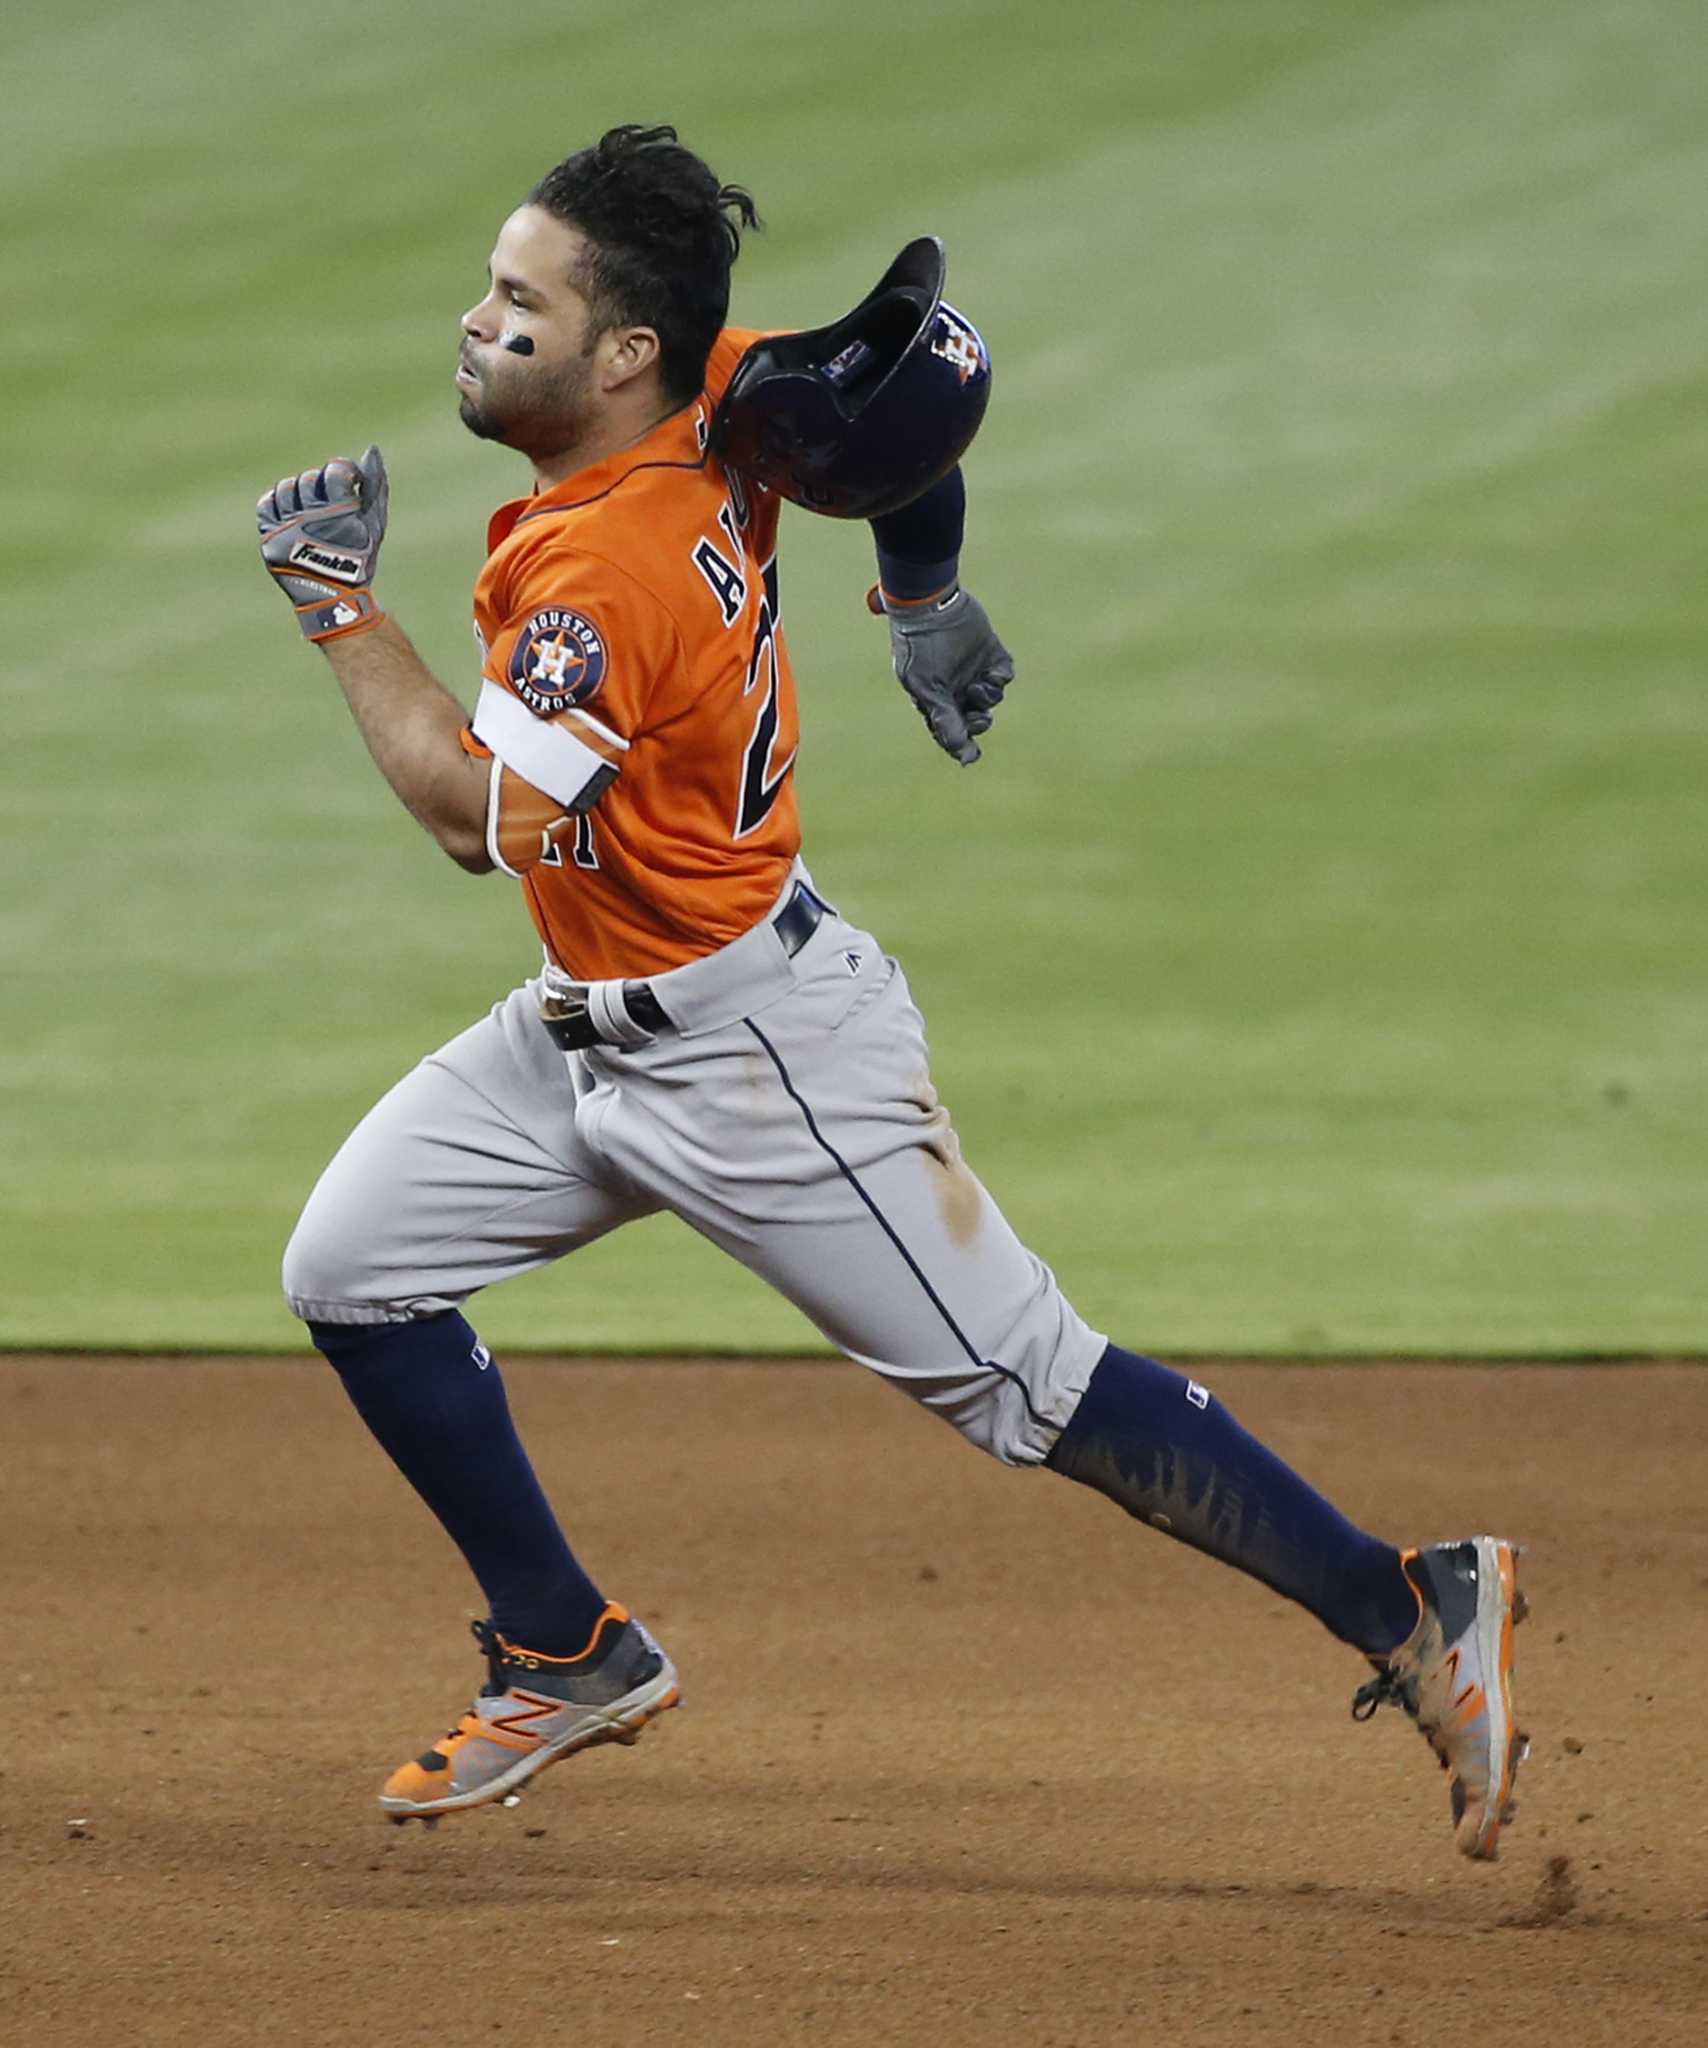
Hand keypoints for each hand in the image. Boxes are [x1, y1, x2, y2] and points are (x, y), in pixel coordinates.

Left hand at [257, 445, 388, 642]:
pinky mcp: (270, 538)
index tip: (350, 480)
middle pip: (310, 479)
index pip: (335, 471)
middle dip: (323, 486)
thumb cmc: (359, 559)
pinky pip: (266, 504)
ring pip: (287, 488)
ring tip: (311, 507)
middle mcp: (310, 517)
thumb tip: (371, 449)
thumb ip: (375, 486)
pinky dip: (277, 501)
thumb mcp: (375, 524)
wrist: (334, 599)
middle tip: (332, 502)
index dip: (344, 470)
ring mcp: (287, 527)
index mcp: (338, 512)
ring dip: (300, 491)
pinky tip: (290, 509)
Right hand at [869, 583, 1012, 764]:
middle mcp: (956, 687)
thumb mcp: (929, 689)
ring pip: (991, 698)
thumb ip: (946, 721)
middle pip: (974, 718)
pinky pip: (1005, 675)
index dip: (961, 744)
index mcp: (935, 699)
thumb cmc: (922, 649)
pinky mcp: (991, 653)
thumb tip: (965, 759)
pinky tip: (991, 674)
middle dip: (978, 724)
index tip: (972, 755)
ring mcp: (973, 670)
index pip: (950, 731)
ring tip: (979, 687)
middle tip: (980, 720)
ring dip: (988, 699)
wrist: (930, 605)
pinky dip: (1001, 678)